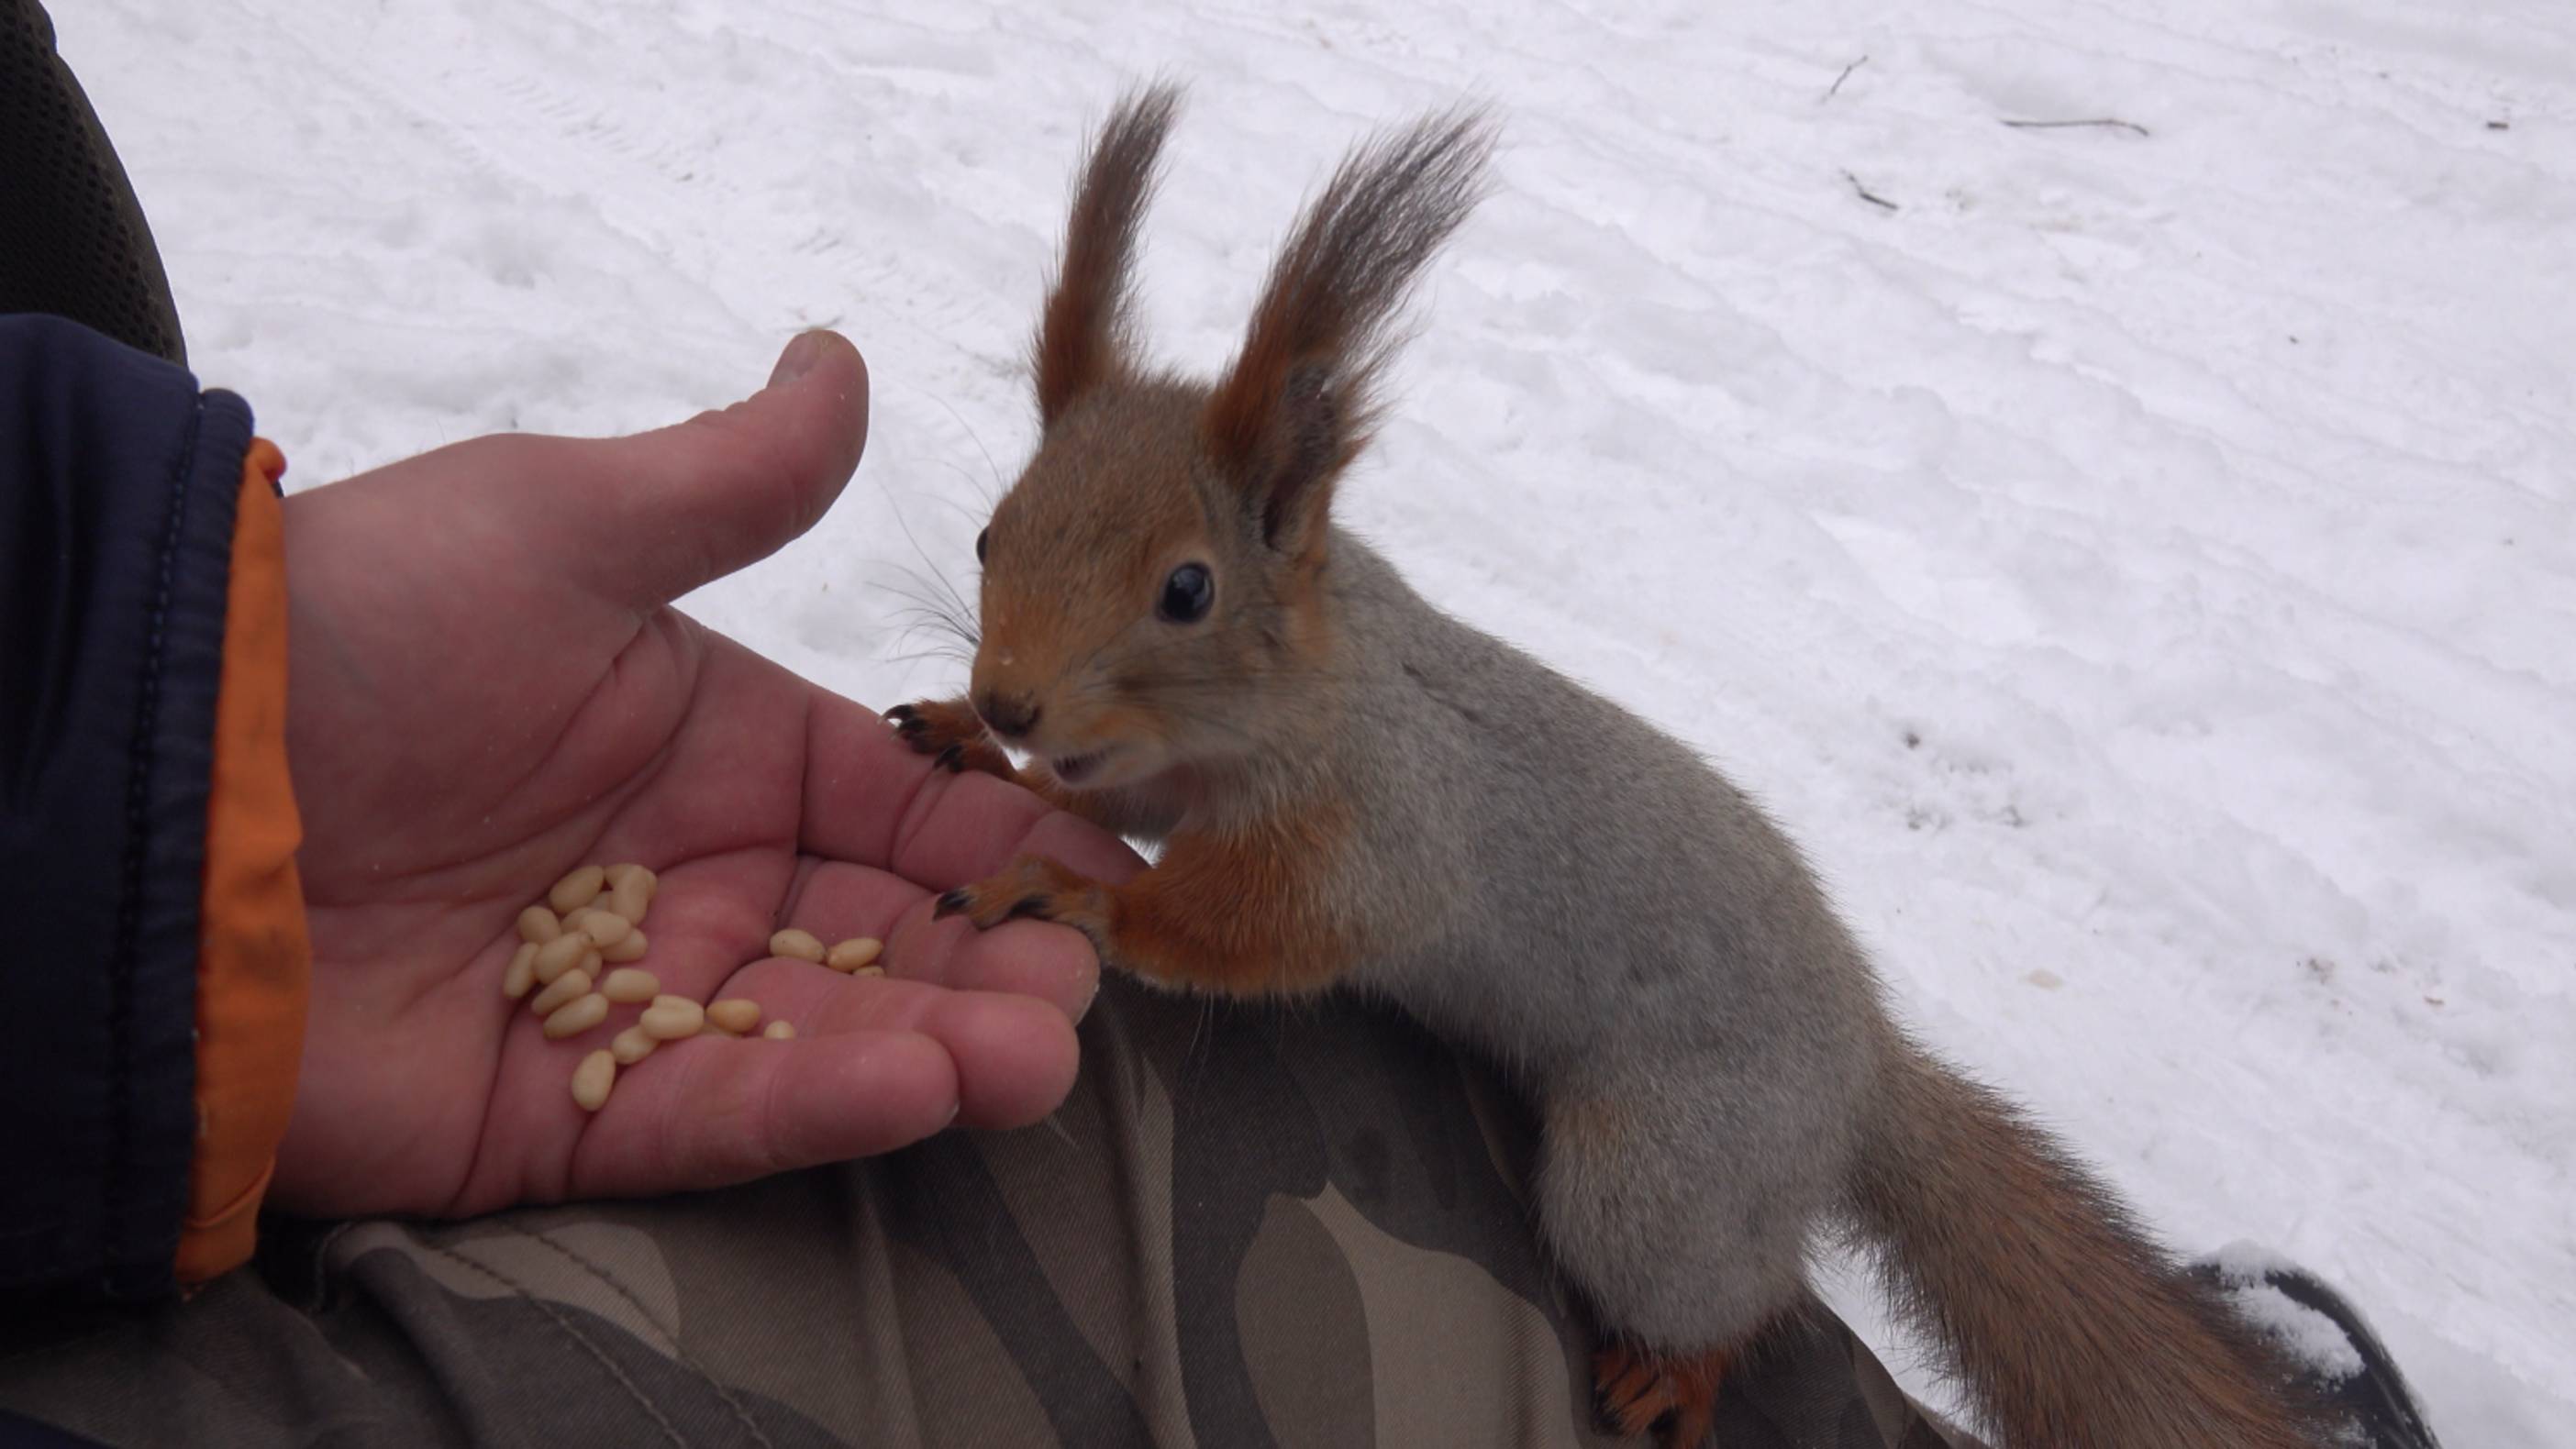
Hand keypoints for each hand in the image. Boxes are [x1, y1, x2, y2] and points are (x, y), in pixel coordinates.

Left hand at [271, 331, 1142, 1218]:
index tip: (1103, 865)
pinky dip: (817, 1110)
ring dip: (939, 1050)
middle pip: (881, 939)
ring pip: (820, 1040)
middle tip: (1078, 984)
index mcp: (714, 749)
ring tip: (1034, 1053)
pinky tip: (920, 1087)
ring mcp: (630, 1002)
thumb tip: (840, 360)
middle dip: (992, 965)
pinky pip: (711, 1116)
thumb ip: (728, 481)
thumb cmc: (363, 624)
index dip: (1002, 837)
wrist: (161, 773)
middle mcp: (691, 880)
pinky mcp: (556, 1115)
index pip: (899, 805)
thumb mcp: (558, 525)